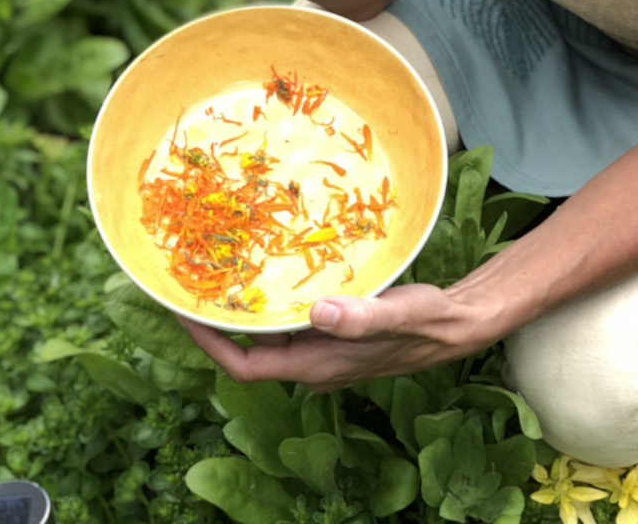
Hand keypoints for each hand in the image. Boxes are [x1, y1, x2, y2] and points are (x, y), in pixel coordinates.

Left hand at [177, 283, 486, 390]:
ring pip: (270, 336)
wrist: (453, 325)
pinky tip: (270, 272)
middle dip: (219, 322)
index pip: (246, 366)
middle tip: (195, 282)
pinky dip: (272, 303)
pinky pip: (290, 323)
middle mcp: (312, 363)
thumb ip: (358, 317)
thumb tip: (318, 312)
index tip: (184, 311)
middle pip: (250, 351)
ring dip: (245, 311)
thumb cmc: (425, 321)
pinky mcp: (333, 334)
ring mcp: (322, 351)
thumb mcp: (395, 313)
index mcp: (317, 364)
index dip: (210, 343)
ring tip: (221, 271)